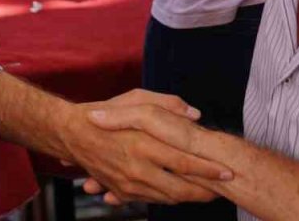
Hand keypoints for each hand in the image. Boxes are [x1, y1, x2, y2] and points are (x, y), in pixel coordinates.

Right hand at [58, 90, 231, 205]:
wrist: (70, 133)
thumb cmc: (105, 111)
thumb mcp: (135, 97)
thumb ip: (168, 104)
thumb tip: (195, 114)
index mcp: (142, 143)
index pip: (184, 162)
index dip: (208, 169)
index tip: (228, 171)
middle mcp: (136, 167)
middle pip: (179, 189)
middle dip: (205, 191)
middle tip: (223, 187)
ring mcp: (127, 183)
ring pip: (166, 198)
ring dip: (189, 197)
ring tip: (208, 191)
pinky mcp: (121, 190)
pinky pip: (150, 200)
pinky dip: (168, 198)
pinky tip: (181, 192)